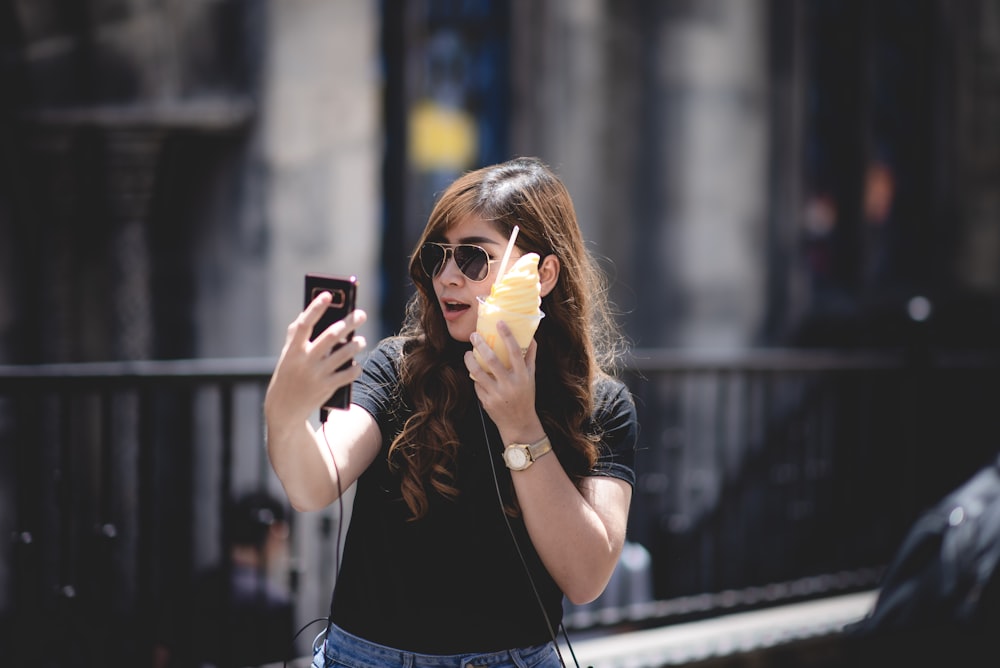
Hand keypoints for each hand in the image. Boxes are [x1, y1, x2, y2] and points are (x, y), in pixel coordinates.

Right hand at [265, 292, 366, 425]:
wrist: (284, 408)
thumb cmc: (289, 373)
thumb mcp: (288, 354)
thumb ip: (297, 334)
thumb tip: (312, 311)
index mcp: (293, 349)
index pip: (305, 324)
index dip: (315, 308)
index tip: (328, 294)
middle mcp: (305, 361)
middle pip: (331, 336)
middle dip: (348, 323)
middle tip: (361, 314)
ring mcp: (317, 375)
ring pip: (344, 354)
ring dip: (356, 345)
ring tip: (361, 340)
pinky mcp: (327, 388)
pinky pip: (348, 375)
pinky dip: (355, 368)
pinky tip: (357, 364)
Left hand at [465, 321, 541, 440]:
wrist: (519, 424)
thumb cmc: (525, 396)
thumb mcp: (531, 377)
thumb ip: (530, 357)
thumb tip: (531, 337)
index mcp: (522, 376)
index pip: (515, 352)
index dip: (507, 336)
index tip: (500, 323)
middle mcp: (510, 384)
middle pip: (492, 360)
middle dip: (480, 345)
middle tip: (473, 335)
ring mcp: (497, 394)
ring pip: (478, 372)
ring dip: (470, 360)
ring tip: (468, 353)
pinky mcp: (486, 401)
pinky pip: (477, 384)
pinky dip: (475, 377)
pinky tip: (475, 373)